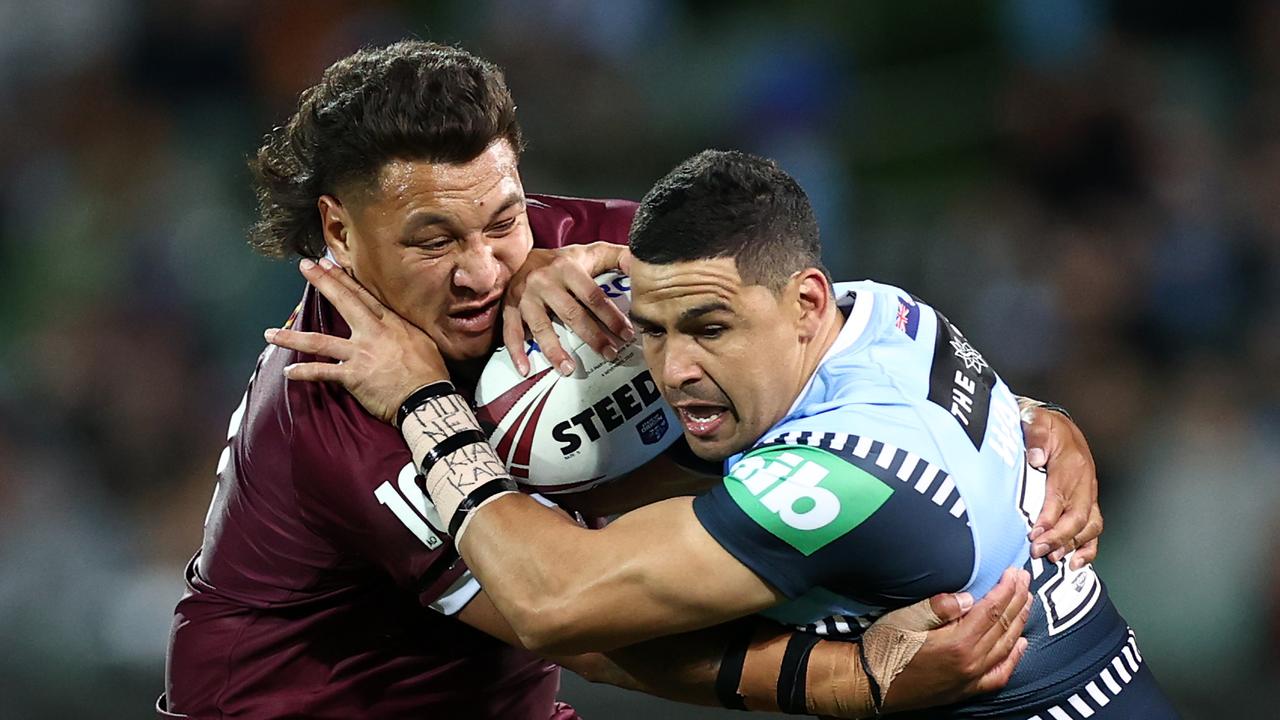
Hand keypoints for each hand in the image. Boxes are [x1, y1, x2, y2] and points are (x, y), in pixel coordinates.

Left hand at [264, 258, 448, 423]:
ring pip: (320, 341)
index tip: (328, 263)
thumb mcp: (423, 341)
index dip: (344, 278)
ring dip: (292, 337)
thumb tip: (399, 326)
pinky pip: (323, 372)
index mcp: (390, 323)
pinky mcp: (353, 376)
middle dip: (322, 283)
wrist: (426, 398)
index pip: (363, 295)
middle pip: (343, 302)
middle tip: (305, 267)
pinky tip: (289, 372)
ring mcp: (360, 353)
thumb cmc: (430, 373)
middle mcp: (372, 333)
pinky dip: (305, 373)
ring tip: (270, 333)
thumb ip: (405, 330)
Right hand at [502, 243, 633, 376]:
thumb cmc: (562, 260)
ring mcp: (525, 297)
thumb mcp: (591, 252)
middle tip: (610, 354)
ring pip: (541, 327)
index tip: (626, 334)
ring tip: (569, 369)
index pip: (593, 296)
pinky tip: (526, 368)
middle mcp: (544, 282)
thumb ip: (619, 257)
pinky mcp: (510, 309)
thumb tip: (643, 265)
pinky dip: (517, 352)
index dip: (612, 316)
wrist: (520, 255)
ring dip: (555, 350)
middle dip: (593, 337)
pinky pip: (511, 333)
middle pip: (571, 314)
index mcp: (567, 268)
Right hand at [881, 568, 1031, 712]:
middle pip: (1003, 626)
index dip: (1006, 589)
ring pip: (1006, 647)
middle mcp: (970, 662)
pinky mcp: (966, 689)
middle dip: (1017, 600)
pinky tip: (1019, 644)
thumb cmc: (884, 649)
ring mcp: (971, 678)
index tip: (1015, 572)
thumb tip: (969, 598)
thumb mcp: (906, 618)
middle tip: (1025, 580)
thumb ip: (940, 606)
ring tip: (1026, 602)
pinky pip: (1000, 674)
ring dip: (1019, 622)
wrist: (870, 684)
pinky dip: (1013, 658)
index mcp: (958, 643)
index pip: (992, 610)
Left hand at [1021, 402, 1102, 567]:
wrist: (1060, 425)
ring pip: (1089, 526)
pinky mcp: (1088, 502)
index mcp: (1071, 464)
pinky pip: (1095, 528)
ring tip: (1053, 558)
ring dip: (1071, 545)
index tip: (1034, 533)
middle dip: (1058, 538)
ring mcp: (1089, 494)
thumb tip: (1036, 457)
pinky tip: (1076, 562)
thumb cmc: (1046, 426)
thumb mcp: (1037, 421)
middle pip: (1077, 517)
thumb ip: (1036, 437)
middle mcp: (1085, 482)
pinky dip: (1088, 547)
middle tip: (1037, 550)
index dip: (1048, 518)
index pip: (1061, 497)